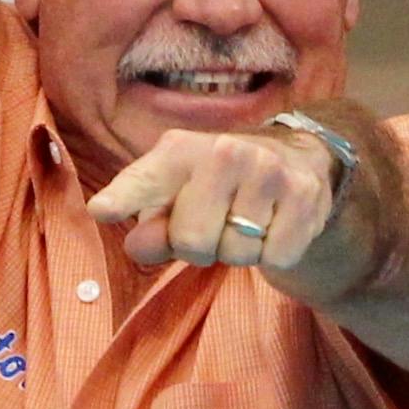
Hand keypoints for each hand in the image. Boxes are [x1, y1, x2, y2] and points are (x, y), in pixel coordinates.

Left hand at [89, 119, 365, 290]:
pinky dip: (273, 254)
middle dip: (200, 248)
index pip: (146, 180)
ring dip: (238, 252)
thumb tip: (140, 244)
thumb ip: (151, 225)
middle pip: (192, 241)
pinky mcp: (305, 196)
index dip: (124, 198)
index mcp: (180, 150)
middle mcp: (224, 151)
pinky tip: (274, 226)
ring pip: (237, 253)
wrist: (296, 161)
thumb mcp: (176, 199)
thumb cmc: (218, 187)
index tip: (103, 210)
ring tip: (246, 223)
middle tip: (214, 226)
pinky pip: (274, 257)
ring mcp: (268, 171)